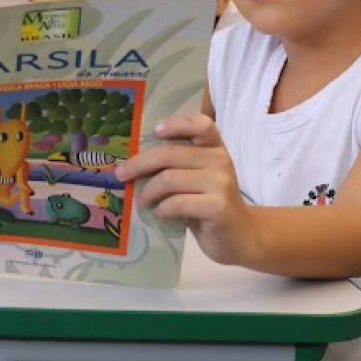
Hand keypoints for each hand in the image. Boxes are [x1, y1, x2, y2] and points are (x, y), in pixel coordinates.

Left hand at [116, 113, 258, 265]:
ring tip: (142, 200)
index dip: (177, 124)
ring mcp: (221, 183)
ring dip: (148, 191)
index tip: (155, 131)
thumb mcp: (196, 177)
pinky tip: (160, 213)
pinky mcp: (218, 207)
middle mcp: (220, 160)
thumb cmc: (208, 203)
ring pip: (169, 179)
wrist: (239, 236)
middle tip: (122, 175)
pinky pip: (177, 202)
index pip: (201, 124)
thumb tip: (131, 162)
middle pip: (169, 154)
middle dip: (139, 164)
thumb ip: (176, 164)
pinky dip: (162, 208)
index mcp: (214, 148)